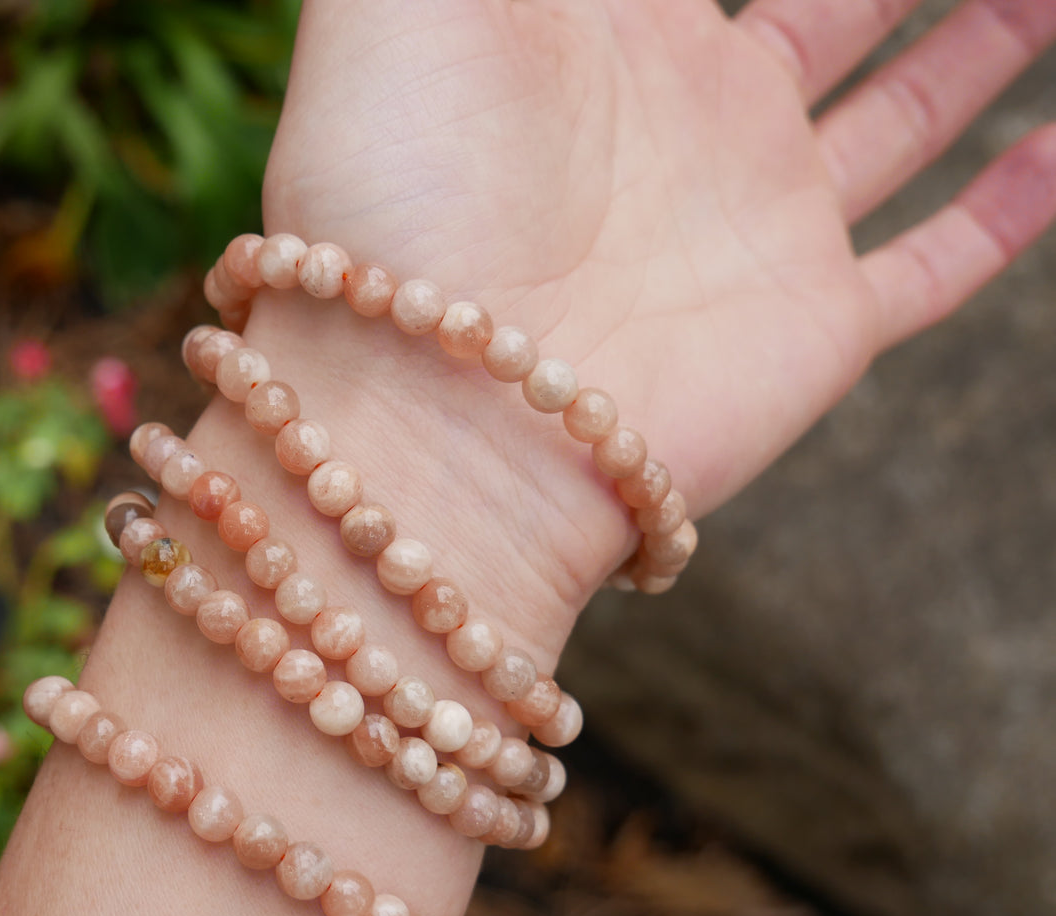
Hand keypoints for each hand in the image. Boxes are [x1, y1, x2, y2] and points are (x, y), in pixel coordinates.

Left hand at [263, 0, 1055, 529]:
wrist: (430, 407)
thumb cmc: (389, 188)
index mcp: (610, 25)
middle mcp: (697, 117)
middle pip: (837, 1)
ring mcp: (762, 222)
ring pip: (911, 108)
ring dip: (983, 42)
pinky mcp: (816, 323)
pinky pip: (942, 260)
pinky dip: (1011, 209)